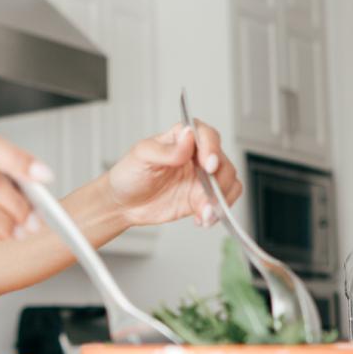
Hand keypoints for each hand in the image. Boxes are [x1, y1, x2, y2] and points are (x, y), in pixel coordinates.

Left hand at [107, 120, 241, 228]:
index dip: (212, 149)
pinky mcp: (202, 196)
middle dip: (218, 182)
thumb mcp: (141, 156)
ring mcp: (201, 177)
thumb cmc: (129, 174)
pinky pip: (222, 201)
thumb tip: (188, 137)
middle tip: (203, 196)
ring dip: (219, 200)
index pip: (206, 135)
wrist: (124, 203)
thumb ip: (166, 149)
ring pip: (228, 182)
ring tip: (203, 212)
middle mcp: (195, 155)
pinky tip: (202, 218)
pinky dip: (218, 211)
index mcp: (181, 139)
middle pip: (222, 161)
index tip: (208, 165)